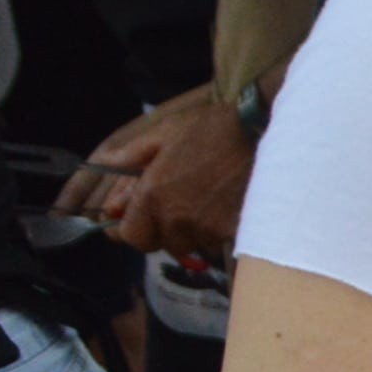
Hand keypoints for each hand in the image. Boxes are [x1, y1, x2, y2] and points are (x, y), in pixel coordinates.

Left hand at [83, 87, 255, 260]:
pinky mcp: (234, 232)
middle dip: (166, 230)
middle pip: (163, 244)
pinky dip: (219, 230)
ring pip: (192, 244)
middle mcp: (176, 218)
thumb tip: (108, 198)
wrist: (264, 131)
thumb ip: (129, 162)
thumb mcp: (164, 133)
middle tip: (180, 205)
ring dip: (194, 231)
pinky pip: (218, 241)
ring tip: (208, 201)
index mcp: (152, 195)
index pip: (131, 237)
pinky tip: (227, 206)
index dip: (136, 229)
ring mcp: (207, 228)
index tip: (146, 218)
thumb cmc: (211, 128)